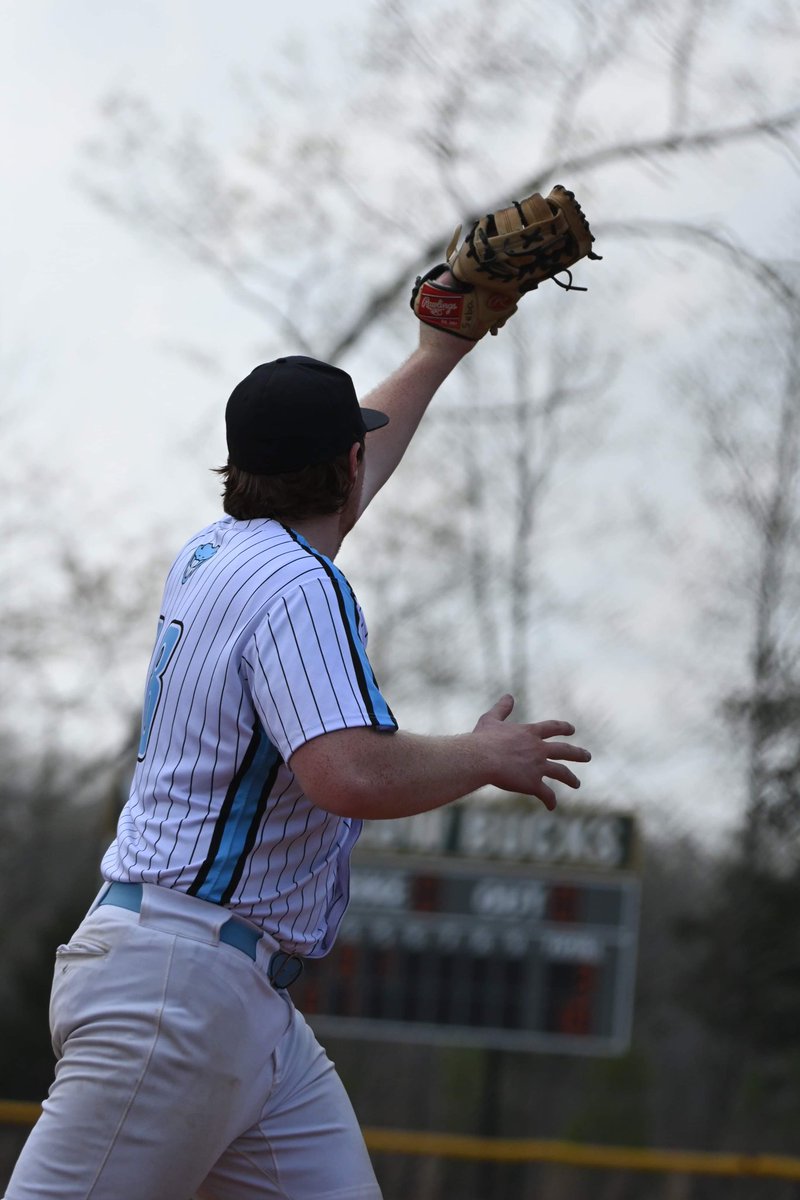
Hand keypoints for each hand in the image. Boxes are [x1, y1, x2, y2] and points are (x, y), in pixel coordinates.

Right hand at [473, 694, 590, 810]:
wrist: (481, 758)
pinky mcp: (533, 784)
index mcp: (530, 733)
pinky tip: (551, 806)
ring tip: (577, 784)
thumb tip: (508, 696)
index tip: (572, 729)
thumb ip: (502, 709)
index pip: (552, 728)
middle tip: (587, 756)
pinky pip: (546, 794)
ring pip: (561, 772)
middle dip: (577, 753)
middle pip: (564, 751)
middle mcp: (538, 749)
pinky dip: (550, 800)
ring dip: (570, 778)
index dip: (563, 728)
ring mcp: (538, 767)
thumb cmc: (483, 739)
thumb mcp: (491, 720)